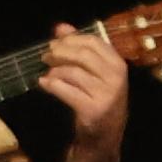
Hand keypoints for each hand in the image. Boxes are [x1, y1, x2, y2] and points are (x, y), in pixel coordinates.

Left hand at [40, 24, 129, 161]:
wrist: (104, 134)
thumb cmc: (98, 97)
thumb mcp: (94, 71)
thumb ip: (79, 47)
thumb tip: (60, 27)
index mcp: (118, 63)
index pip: (93, 41)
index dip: (70, 39)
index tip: (54, 42)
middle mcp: (116, 77)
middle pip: (82, 55)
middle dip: (59, 52)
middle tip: (45, 56)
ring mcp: (106, 94)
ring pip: (72, 72)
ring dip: (54, 71)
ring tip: (46, 73)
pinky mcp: (93, 109)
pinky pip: (66, 90)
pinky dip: (51, 85)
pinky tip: (43, 84)